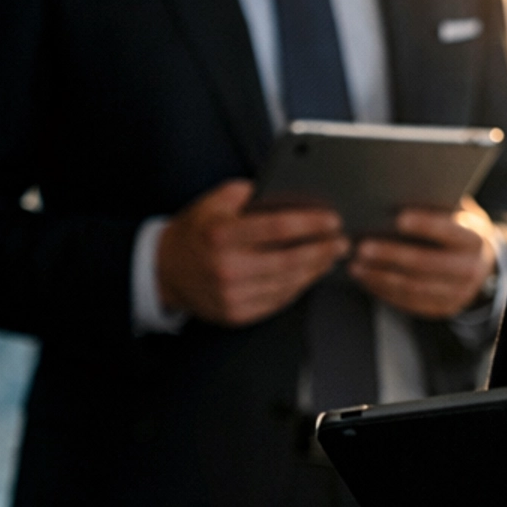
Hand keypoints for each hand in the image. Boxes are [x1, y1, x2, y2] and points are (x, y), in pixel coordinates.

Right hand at [156, 178, 346, 325]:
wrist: (165, 270)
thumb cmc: (197, 231)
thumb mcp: (216, 200)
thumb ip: (252, 193)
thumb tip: (292, 194)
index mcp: (221, 235)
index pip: (277, 228)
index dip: (310, 224)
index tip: (332, 220)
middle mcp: (226, 267)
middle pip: (289, 260)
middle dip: (322, 250)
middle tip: (342, 241)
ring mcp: (231, 295)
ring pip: (288, 283)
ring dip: (315, 270)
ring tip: (331, 256)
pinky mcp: (236, 313)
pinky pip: (278, 300)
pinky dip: (298, 286)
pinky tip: (309, 273)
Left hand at [347, 198, 499, 318]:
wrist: (479, 265)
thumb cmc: (457, 229)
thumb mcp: (458, 214)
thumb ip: (438, 204)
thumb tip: (401, 190)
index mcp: (474, 240)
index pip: (450, 231)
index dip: (426, 225)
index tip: (398, 218)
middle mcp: (469, 269)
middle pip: (427, 264)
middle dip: (392, 256)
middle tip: (363, 247)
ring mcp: (456, 294)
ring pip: (414, 288)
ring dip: (381, 277)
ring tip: (356, 265)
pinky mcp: (441, 309)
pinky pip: (408, 302)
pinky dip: (384, 291)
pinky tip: (366, 279)